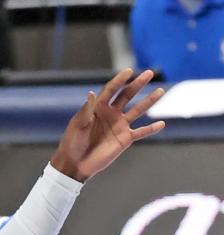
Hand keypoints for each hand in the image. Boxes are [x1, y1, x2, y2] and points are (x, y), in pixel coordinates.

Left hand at [50, 69, 164, 181]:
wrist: (75, 163)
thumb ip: (87, 110)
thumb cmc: (72, 142)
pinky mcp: (125, 139)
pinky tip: (161, 124)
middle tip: (149, 73)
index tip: (129, 70)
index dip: (119, 80)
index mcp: (97, 108)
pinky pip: (141, 132)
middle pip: (127, 95)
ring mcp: (119, 126)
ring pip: (137, 111)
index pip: (111, 90)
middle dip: (137, 84)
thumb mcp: (78, 125)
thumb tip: (92, 92)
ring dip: (149, 101)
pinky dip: (151, 129)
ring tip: (161, 91)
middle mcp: (110, 114)